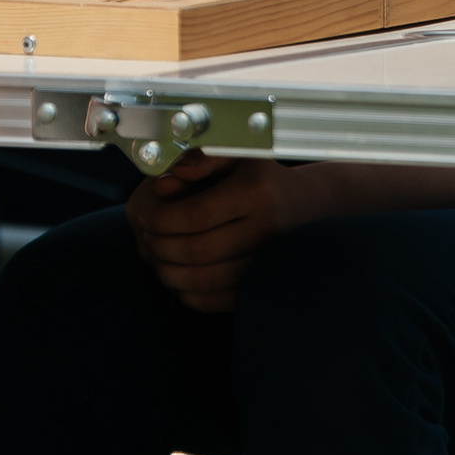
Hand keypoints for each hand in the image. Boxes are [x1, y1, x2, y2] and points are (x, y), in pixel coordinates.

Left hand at [125, 152, 314, 312]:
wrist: (310, 206)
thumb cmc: (263, 177)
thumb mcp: (238, 153)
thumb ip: (199, 160)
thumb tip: (163, 185)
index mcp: (256, 193)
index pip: (194, 215)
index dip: (160, 220)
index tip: (144, 218)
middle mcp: (266, 231)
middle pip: (196, 251)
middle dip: (160, 247)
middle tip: (146, 238)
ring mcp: (267, 264)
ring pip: (205, 281)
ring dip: (169, 274)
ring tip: (157, 259)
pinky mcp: (264, 286)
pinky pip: (219, 301)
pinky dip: (190, 294)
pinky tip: (179, 278)